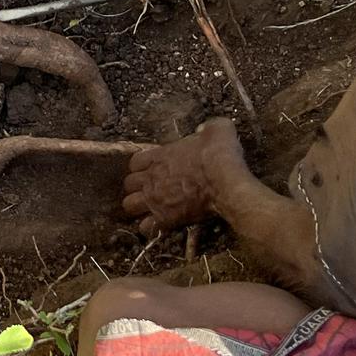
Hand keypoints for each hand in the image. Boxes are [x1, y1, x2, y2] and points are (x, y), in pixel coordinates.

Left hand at [122, 118, 248, 235]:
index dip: (141, 167)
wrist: (226, 181)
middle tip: (151, 191)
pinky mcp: (165, 218)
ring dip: (138, 207)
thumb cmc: (219, 154)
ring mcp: (155, 198)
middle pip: (129, 184)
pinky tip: (159, 225)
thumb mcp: (217, 130)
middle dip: (137, 188)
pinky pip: (146, 227)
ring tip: (151, 209)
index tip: (152, 170)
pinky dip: (150, 227)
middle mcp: (151, 177)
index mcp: (159, 156)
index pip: (135, 162)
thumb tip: (208, 129)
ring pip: (130, 205)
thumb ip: (209, 128)